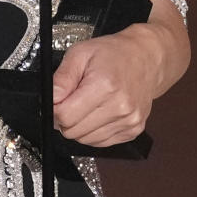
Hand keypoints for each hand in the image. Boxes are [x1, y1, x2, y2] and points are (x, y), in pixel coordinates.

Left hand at [51, 25, 160, 147]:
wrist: (146, 58)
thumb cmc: (114, 54)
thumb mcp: (80, 53)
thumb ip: (61, 78)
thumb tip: (49, 99)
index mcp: (105, 86)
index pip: (65, 115)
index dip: (54, 109)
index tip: (57, 101)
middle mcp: (120, 106)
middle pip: (73, 131)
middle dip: (65, 118)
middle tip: (71, 101)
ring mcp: (128, 121)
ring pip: (85, 140)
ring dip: (80, 126)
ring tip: (88, 104)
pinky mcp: (133, 130)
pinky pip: (100, 142)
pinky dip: (93, 131)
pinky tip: (99, 113)